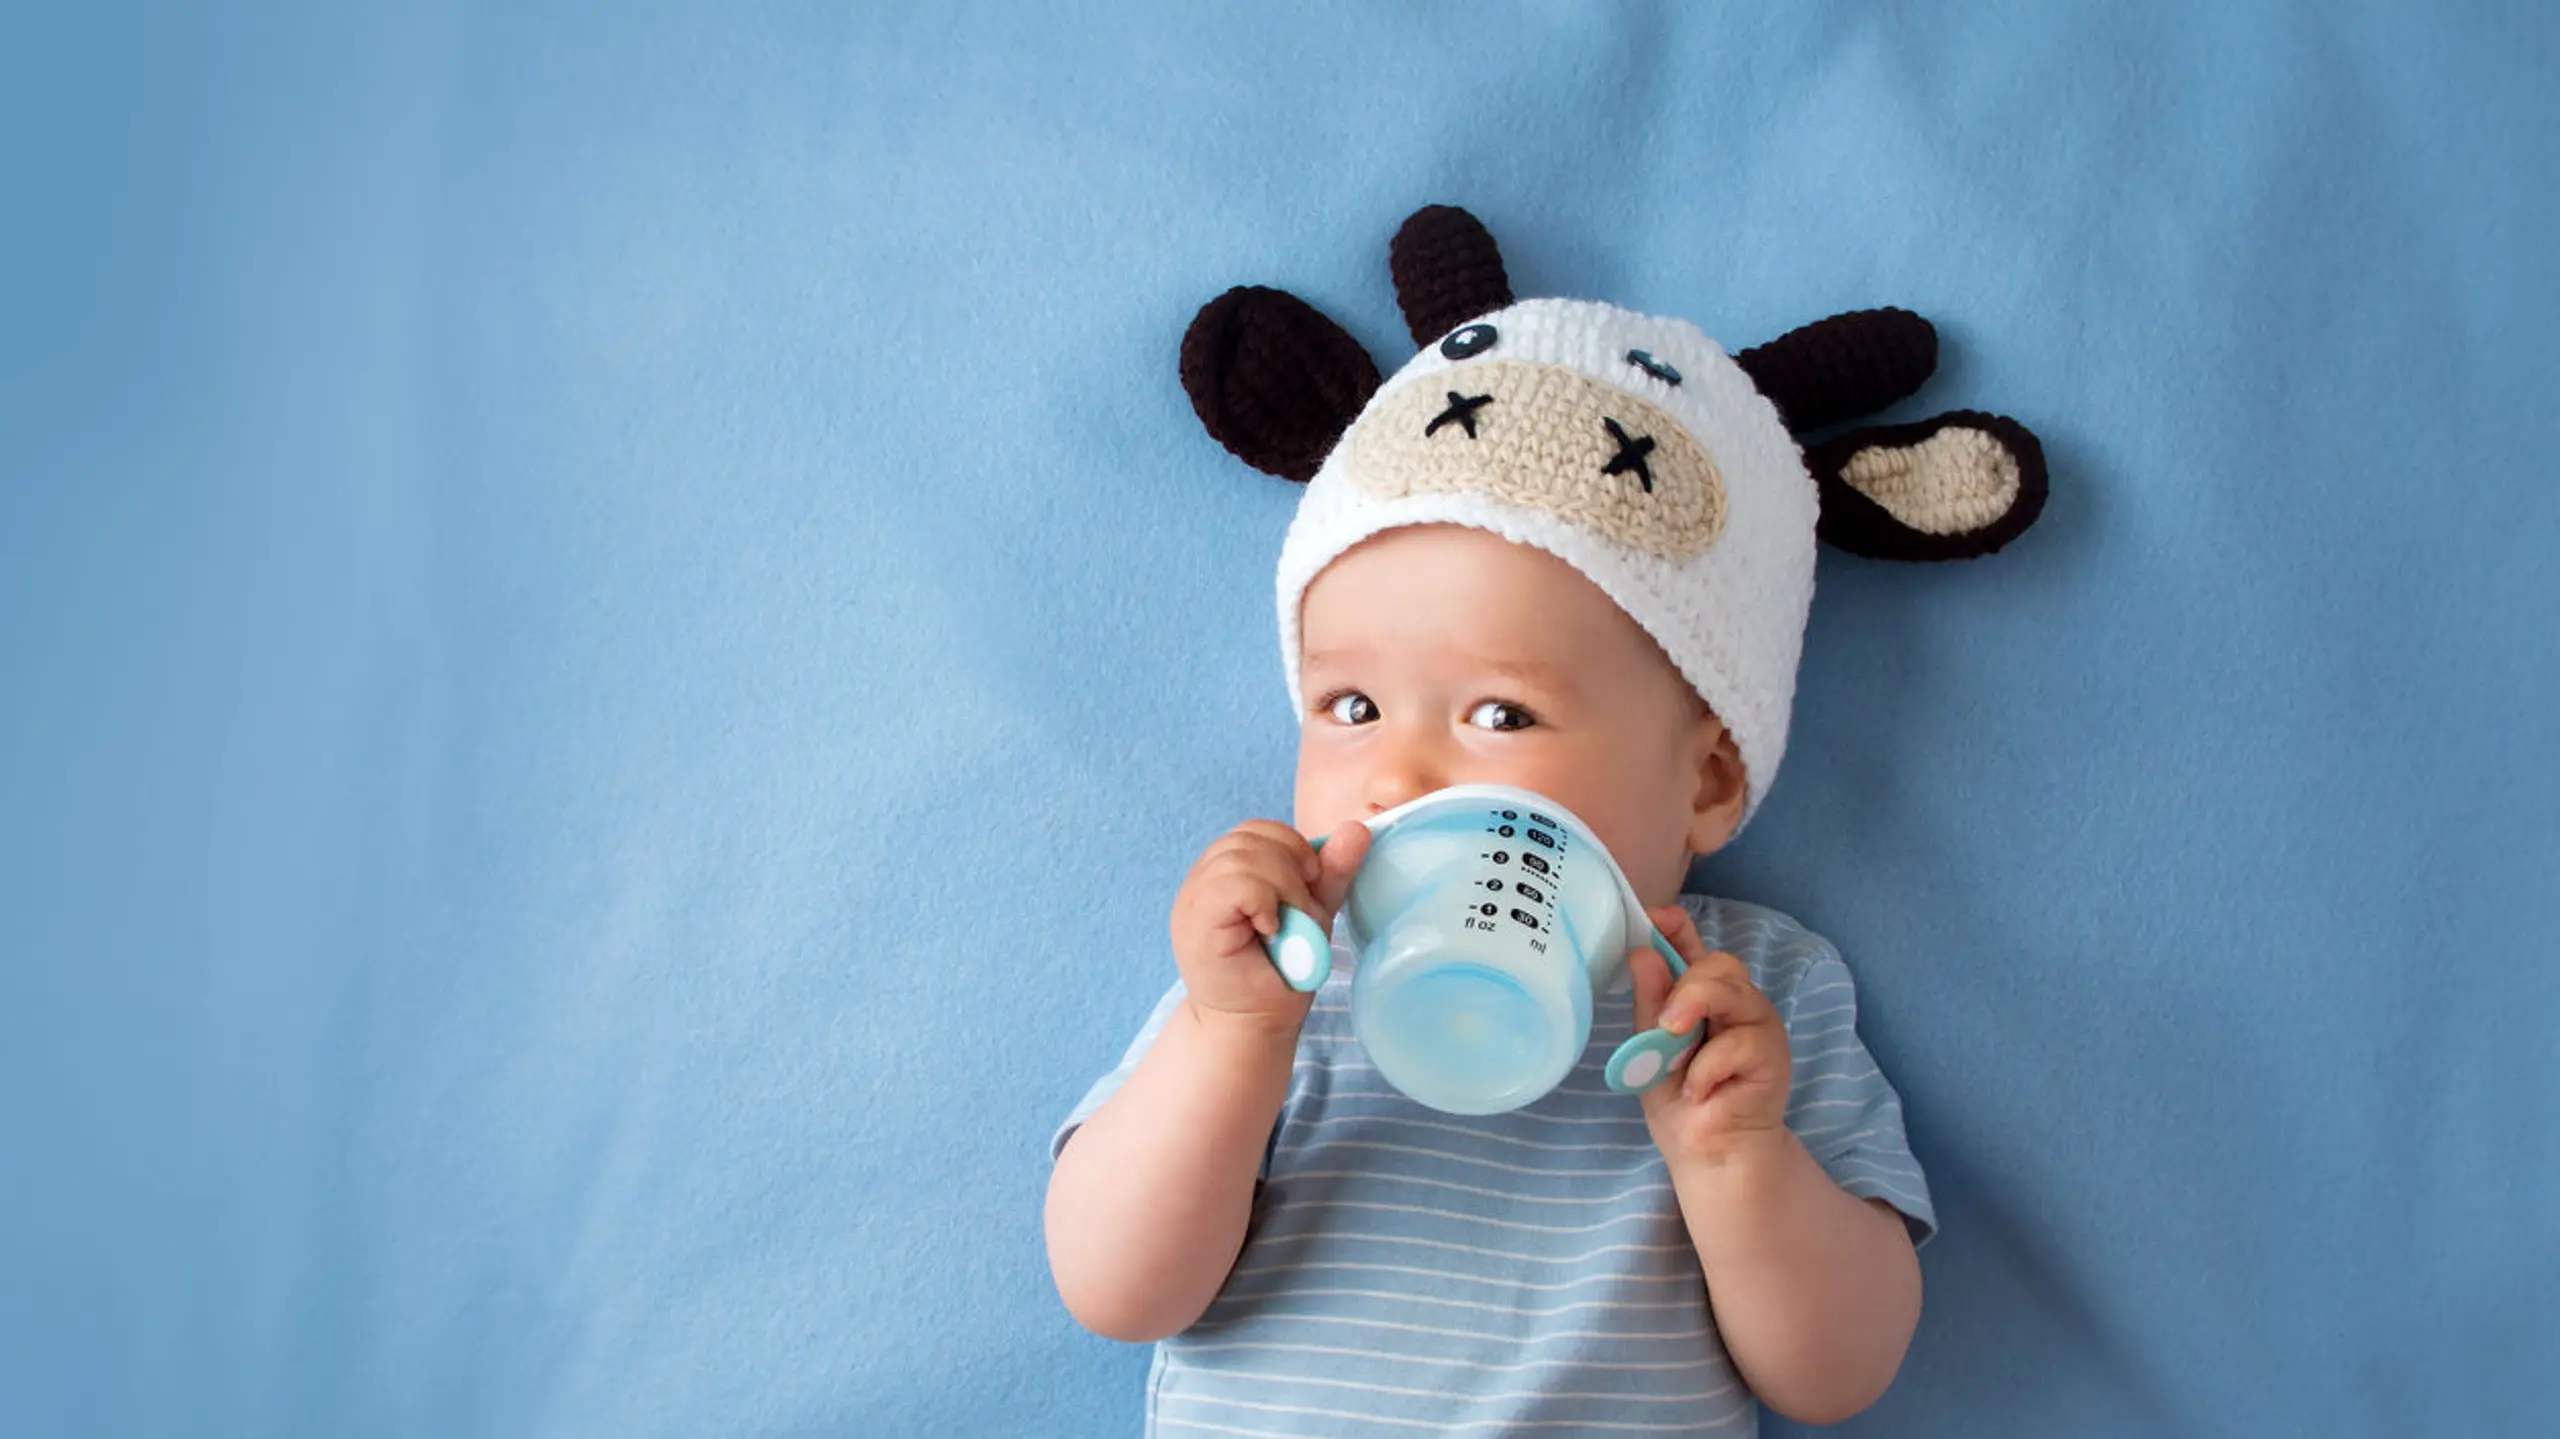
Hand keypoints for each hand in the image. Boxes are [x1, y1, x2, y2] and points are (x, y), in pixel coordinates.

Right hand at [1169, 818, 1371, 1033]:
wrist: (1254, 1024)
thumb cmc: (1280, 970)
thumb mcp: (1312, 912)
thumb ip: (1329, 873)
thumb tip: (1358, 829)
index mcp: (1225, 869)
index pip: (1256, 828)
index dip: (1292, 846)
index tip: (1309, 884)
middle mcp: (1202, 877)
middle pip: (1250, 836)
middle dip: (1290, 867)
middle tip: (1299, 911)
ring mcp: (1193, 898)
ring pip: (1243, 856)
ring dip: (1281, 887)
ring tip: (1284, 925)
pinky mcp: (1195, 920)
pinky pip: (1234, 884)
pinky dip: (1263, 901)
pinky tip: (1269, 929)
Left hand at [1628, 904, 1791, 1164]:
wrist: (1708, 1152)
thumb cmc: (1680, 1101)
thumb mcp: (1649, 1049)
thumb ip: (1650, 1003)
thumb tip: (1642, 953)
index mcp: (1702, 996)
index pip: (1694, 944)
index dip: (1676, 926)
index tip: (1652, 919)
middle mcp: (1736, 1003)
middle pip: (1720, 963)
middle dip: (1686, 985)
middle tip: (1664, 1023)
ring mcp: (1759, 1026)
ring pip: (1733, 991)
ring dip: (1695, 1012)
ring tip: (1673, 1045)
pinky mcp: (1773, 1055)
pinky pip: (1740, 1042)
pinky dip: (1709, 1067)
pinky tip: (1700, 1092)